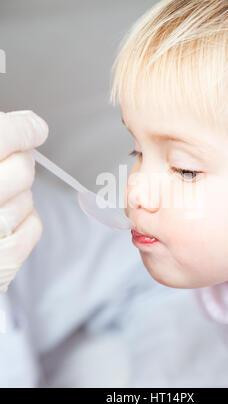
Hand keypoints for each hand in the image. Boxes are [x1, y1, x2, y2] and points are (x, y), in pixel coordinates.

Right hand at [0, 110, 48, 292]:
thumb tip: (14, 127)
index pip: (2, 136)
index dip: (22, 128)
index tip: (34, 127)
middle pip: (22, 167)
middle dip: (19, 161)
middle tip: (6, 163)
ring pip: (27, 198)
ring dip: (16, 196)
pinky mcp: (3, 263)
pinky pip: (33, 226)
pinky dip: (24, 220)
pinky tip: (2, 222)